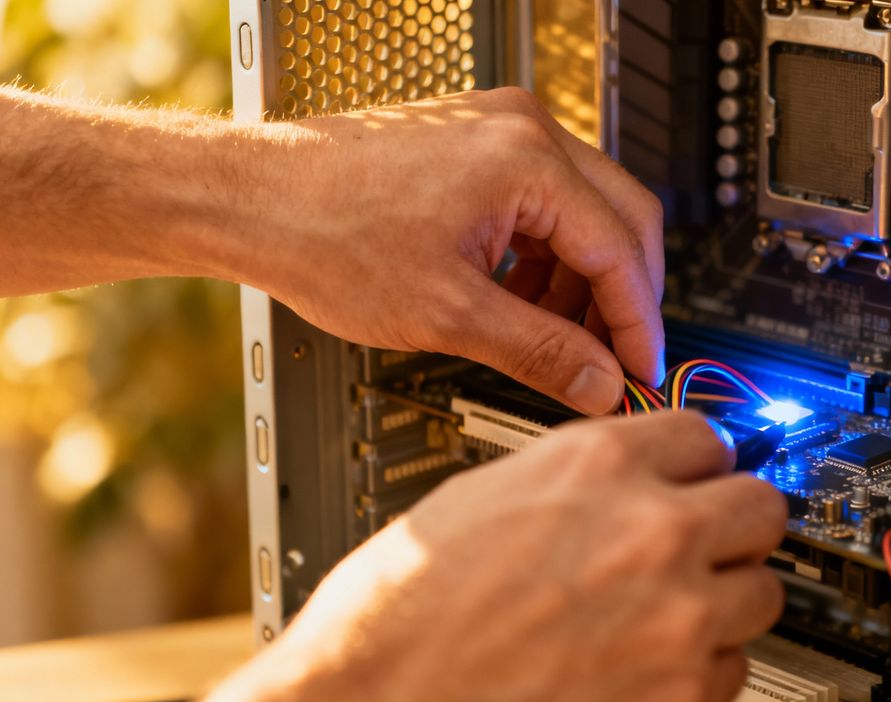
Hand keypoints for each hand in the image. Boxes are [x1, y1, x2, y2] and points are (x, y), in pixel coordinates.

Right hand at [146, 412, 787, 701]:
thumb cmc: (404, 609)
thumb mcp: (490, 491)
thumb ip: (584, 478)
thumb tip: (637, 475)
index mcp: (600, 467)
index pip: (710, 436)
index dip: (695, 464)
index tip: (695, 482)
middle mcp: (652, 534)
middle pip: (760, 507)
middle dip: (730, 523)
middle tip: (701, 544)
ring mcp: (674, 621)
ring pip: (762, 591)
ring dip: (722, 598)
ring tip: (666, 613)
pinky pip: (732, 670)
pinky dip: (700, 669)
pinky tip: (647, 668)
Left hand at [244, 87, 665, 413]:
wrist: (250, 199)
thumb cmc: (323, 235)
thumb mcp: (446, 313)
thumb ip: (539, 352)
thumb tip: (599, 383)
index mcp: (527, 160)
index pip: (621, 250)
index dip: (638, 322)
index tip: (640, 370)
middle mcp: (524, 130)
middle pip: (621, 218)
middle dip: (621, 298)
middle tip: (612, 359)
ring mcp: (501, 130)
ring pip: (586, 212)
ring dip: (582, 280)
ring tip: (553, 338)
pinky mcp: (479, 144)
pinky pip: (545, 202)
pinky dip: (547, 257)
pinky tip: (520, 301)